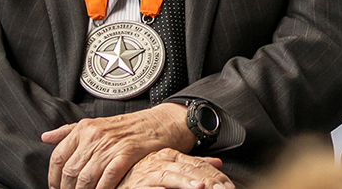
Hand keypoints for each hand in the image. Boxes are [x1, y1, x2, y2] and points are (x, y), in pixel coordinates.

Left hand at [42, 103, 196, 188]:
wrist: (162, 122)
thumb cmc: (131, 126)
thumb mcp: (97, 123)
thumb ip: (69, 131)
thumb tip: (46, 138)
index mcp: (84, 128)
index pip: (58, 157)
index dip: (53, 178)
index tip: (56, 188)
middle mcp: (94, 135)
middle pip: (70, 171)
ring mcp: (110, 145)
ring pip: (86, 178)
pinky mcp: (126, 154)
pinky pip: (106, 180)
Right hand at [117, 149, 232, 188]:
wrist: (113, 178)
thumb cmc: (141, 174)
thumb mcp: (169, 167)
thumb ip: (193, 164)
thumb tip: (218, 163)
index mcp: (170, 155)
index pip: (198, 164)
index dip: (215, 175)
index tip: (228, 185)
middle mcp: (160, 162)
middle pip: (189, 170)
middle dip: (207, 180)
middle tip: (222, 188)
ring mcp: (148, 175)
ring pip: (171, 177)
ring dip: (186, 182)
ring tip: (200, 187)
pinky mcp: (135, 187)